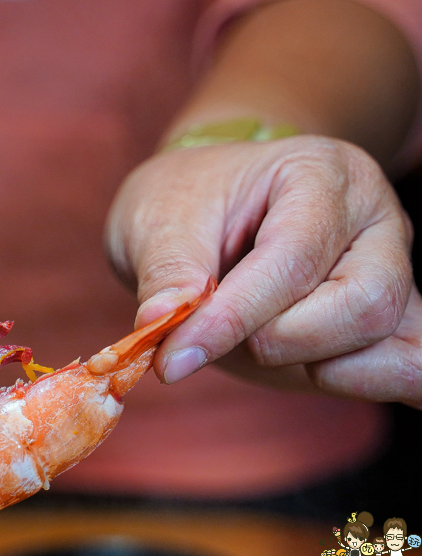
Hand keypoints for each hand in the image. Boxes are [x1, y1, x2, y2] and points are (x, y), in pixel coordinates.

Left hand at [106, 135, 421, 407]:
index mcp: (321, 173)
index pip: (293, 260)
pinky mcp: (390, 322)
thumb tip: (160, 322)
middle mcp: (374, 220)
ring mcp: (392, 272)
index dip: (233, 317)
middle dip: (281, 340)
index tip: (173, 357)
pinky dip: (368, 382)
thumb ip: (167, 272)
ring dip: (311, 365)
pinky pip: (409, 366)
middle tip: (219, 335)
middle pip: (365, 304)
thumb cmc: (188, 204)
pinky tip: (321, 377)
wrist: (207, 209)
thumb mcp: (158, 220)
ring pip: (389, 344)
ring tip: (252, 342)